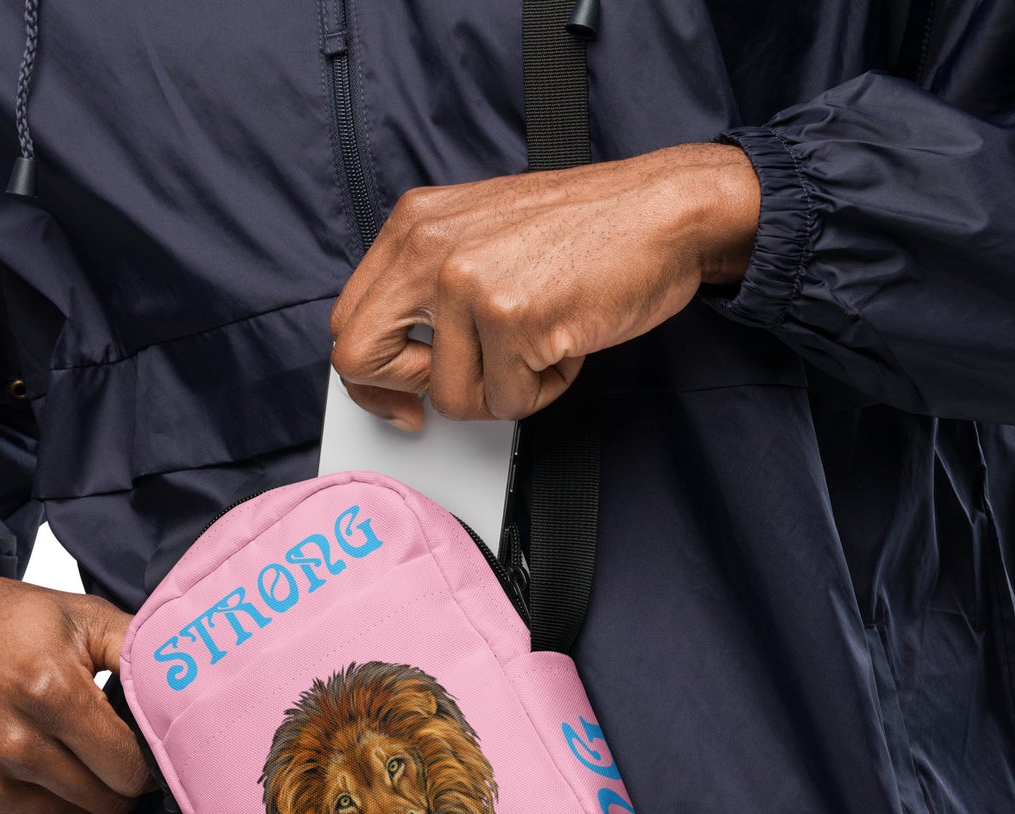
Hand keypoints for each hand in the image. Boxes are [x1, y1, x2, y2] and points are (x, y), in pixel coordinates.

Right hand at [0, 552, 153, 813]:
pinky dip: (36, 812)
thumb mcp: (78, 615)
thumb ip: (140, 650)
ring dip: (75, 793)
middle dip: (113, 777)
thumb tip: (192, 686)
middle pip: (103, 800)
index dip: (143, 757)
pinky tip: (24, 768)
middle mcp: (10, 744)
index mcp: (47, 691)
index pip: (130, 766)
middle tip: (99, 744)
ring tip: (56, 747)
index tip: (136, 742)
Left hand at [329, 142, 759, 426]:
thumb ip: (430, 285)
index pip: (349, 322)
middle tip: (462, 389)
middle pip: (360, 360)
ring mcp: (467, 283)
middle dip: (410, 393)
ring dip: (504, 390)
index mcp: (413, 224)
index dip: (370, 378)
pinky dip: (545, 389)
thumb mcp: (481, 234)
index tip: (401, 399)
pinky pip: (509, 402)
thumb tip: (400, 360)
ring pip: (450, 397)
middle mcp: (428, 248)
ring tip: (541, 344)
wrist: (665, 210)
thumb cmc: (585, 231)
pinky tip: (565, 344)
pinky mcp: (511, 319)